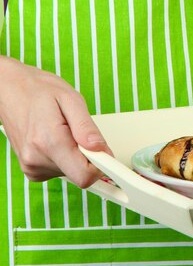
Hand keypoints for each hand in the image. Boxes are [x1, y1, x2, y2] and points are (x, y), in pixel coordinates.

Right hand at [0, 56, 112, 187]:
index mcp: (49, 142)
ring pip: (71, 172)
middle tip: (82, 132)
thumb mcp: (71, 99)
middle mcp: (37, 159)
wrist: (9, 89)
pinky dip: (65, 157)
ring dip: (76, 154)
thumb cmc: (39, 90)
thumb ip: (87, 128)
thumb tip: (101, 149)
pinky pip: (61, 170)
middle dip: (89, 156)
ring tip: (65, 131)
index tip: (108, 156)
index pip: (84, 176)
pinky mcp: (31, 169)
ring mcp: (32, 166)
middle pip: (80, 174)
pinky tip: (56, 138)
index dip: (102, 167)